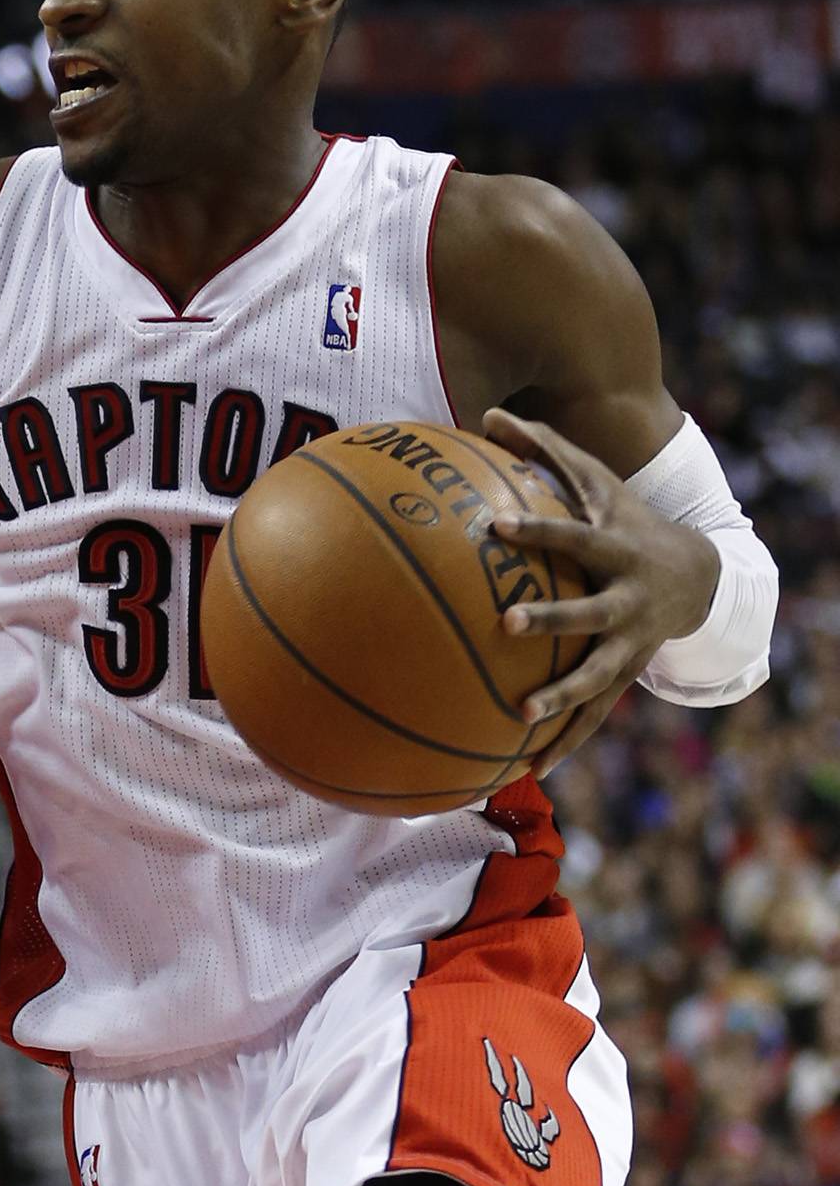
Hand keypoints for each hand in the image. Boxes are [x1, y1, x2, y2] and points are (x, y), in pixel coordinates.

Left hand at [482, 408, 719, 774]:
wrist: (700, 577)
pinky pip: (594, 715)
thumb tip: (485, 415)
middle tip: (504, 622)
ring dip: (560, 697)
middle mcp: (626, 599)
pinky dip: (565, 742)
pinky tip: (529, 770)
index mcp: (615, 549)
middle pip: (588, 611)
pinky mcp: (625, 676)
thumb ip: (543, 449)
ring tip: (518, 715)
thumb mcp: (596, 482)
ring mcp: (630, 644)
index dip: (538, 531)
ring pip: (596, 676)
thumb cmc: (627, 519)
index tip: (496, 527)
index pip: (573, 536)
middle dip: (551, 618)